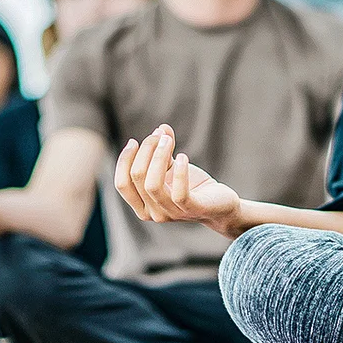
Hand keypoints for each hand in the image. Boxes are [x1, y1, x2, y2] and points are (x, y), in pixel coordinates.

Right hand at [114, 124, 240, 235]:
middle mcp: (153, 214)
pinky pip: (179, 193)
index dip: (125, 160)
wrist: (220, 205)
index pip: (122, 184)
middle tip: (160, 135)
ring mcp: (171, 214)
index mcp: (142, 206)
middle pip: (137, 178)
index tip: (134, 141)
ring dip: (159, 156)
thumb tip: (161, 128)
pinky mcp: (191, 210)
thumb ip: (163, 151)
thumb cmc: (192, 187)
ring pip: (153, 185)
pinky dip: (180, 172)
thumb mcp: (173, 168)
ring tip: (169, 140)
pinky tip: (183, 156)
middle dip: (146, 150)